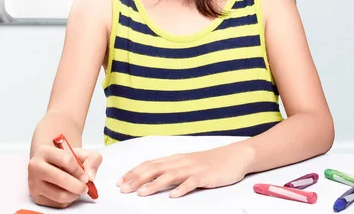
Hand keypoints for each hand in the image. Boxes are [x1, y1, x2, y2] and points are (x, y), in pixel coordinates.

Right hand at [28, 144, 102, 207]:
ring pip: (59, 194)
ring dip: (74, 195)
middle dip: (78, 186)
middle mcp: (35, 166)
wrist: (50, 165)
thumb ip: (92, 159)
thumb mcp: (81, 153)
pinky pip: (57, 204)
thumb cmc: (65, 159)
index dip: (79, 171)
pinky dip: (67, 201)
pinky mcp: (36, 197)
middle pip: (60, 178)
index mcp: (45, 151)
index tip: (86, 177)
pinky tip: (68, 193)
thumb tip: (91, 176)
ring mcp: (34, 183)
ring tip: (78, 191)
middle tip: (85, 188)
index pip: (66, 160)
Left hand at [116, 142, 253, 197]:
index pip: (149, 164)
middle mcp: (180, 162)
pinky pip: (191, 183)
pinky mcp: (205, 176)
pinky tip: (173, 196)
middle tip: (123, 189)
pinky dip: (181, 189)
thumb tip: (149, 179)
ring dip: (153, 185)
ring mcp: (192, 169)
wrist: (233, 156)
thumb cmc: (208, 162)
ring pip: (169, 176)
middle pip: (154, 169)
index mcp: (174, 159)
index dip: (133, 172)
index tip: (120, 181)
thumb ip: (170, 169)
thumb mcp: (186, 164)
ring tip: (141, 193)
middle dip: (136, 179)